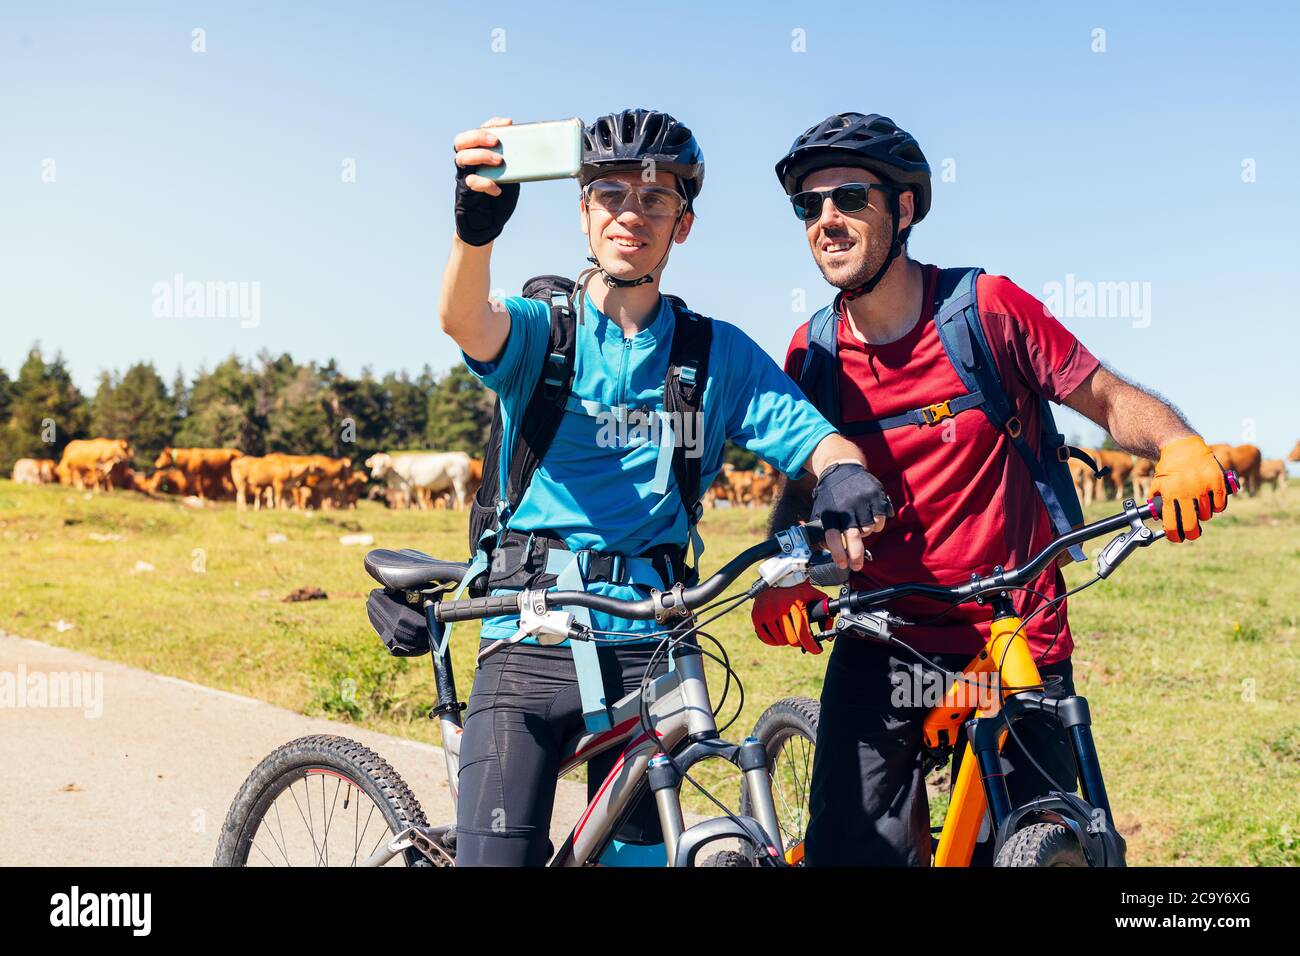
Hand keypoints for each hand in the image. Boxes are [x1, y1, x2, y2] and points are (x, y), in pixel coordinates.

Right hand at [453, 117, 519, 245]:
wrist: (489, 224)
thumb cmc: (500, 199)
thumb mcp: (511, 178)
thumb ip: (515, 165)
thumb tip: (536, 153)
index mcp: (479, 155)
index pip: (479, 131)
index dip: (492, 124)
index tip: (509, 123)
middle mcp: (468, 163)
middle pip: (461, 141)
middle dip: (478, 136)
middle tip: (496, 142)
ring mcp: (464, 177)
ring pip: (461, 158)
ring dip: (480, 156)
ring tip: (499, 162)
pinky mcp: (465, 193)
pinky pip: (470, 182)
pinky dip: (485, 183)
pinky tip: (497, 189)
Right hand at [752, 581, 832, 653]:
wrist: (776, 576)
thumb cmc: (797, 588)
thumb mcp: (814, 596)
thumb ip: (826, 614)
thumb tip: (828, 636)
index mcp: (796, 605)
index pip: (804, 633)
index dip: (811, 646)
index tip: (816, 650)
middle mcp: (780, 608)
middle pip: (791, 639)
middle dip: (799, 642)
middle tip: (800, 638)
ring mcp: (767, 612)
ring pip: (780, 640)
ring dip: (786, 641)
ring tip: (789, 634)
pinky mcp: (757, 615)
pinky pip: (766, 638)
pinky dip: (773, 641)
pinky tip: (778, 637)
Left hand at [810, 462, 893, 569]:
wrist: (842, 468)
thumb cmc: (831, 494)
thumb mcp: (821, 509)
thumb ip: (823, 528)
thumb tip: (825, 551)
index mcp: (830, 512)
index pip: (833, 537)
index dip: (838, 554)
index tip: (842, 564)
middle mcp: (846, 508)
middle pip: (853, 537)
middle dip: (855, 556)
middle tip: (856, 566)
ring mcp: (862, 502)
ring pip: (869, 530)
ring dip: (866, 534)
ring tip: (860, 528)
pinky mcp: (875, 497)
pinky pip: (880, 520)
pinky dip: (877, 525)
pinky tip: (870, 519)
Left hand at [1149, 435, 1227, 541]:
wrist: (1182, 446)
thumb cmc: (1169, 467)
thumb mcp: (1157, 484)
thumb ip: (1155, 501)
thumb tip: (1157, 518)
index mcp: (1170, 493)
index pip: (1172, 523)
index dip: (1174, 535)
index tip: (1176, 538)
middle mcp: (1187, 491)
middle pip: (1192, 524)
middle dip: (1191, 533)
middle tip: (1191, 534)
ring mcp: (1204, 486)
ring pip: (1207, 515)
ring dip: (1203, 515)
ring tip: (1198, 507)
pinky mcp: (1218, 481)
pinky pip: (1220, 505)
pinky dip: (1217, 506)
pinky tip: (1211, 502)